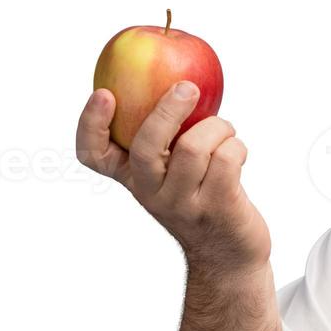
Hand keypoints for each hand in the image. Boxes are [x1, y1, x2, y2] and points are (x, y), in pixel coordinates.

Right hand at [75, 83, 271, 272]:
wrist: (230, 254)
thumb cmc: (204, 196)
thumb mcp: (176, 170)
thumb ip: (170, 135)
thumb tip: (177, 76)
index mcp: (134, 177)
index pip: (93, 155)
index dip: (91, 124)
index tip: (104, 93)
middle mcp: (151, 192)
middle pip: (147, 145)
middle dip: (168, 110)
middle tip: (188, 87)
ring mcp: (182, 203)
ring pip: (195, 146)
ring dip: (219, 127)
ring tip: (226, 132)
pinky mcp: (216, 207)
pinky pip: (227, 159)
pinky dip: (237, 146)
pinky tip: (238, 152)